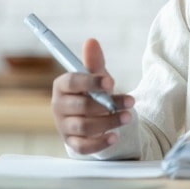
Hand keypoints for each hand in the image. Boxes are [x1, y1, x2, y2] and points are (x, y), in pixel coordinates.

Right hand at [51, 38, 133, 154]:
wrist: (93, 118)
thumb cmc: (92, 93)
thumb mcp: (96, 78)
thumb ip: (95, 63)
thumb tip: (92, 41)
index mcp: (62, 86)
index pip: (71, 82)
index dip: (91, 82)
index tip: (112, 82)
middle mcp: (59, 106)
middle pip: (80, 106)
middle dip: (107, 105)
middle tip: (130, 102)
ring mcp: (64, 126)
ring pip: (84, 126)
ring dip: (109, 122)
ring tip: (129, 117)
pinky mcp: (72, 143)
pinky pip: (83, 146)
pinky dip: (99, 143)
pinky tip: (115, 137)